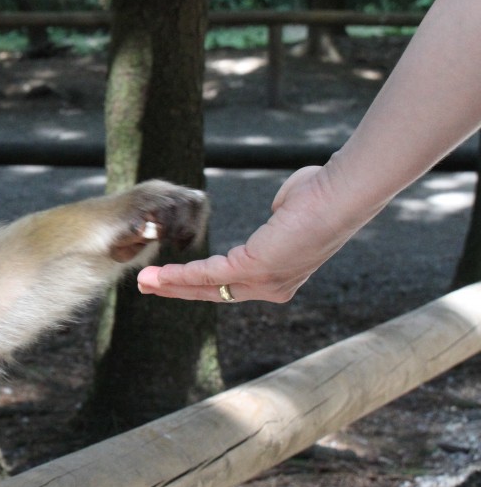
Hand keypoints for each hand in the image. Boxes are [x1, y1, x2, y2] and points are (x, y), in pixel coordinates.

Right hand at [136, 165, 358, 302]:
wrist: (341, 194)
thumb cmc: (322, 193)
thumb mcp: (293, 209)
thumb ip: (280, 215)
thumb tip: (278, 211)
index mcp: (281, 273)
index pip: (232, 283)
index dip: (201, 282)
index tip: (175, 278)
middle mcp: (273, 286)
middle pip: (215, 293)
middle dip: (178, 290)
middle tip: (148, 287)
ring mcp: (265, 281)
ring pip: (207, 288)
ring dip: (171, 285)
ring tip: (144, 282)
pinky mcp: (255, 268)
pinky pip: (208, 274)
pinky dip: (180, 275)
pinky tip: (159, 274)